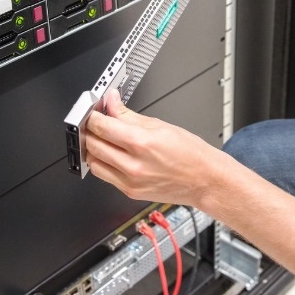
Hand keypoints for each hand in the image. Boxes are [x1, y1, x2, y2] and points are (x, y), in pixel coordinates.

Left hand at [83, 91, 230, 206]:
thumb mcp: (160, 125)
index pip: (102, 126)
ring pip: (94, 162)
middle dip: (90, 130)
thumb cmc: (190, 154)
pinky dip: (103, 163)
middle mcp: (133, 165)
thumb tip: (111, 103)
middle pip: (93, 144)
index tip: (93, 111)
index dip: (92, 116)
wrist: (204, 180)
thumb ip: (128, 114)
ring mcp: (130, 181)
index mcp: (141, 143)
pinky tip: (111, 155)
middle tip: (96, 122)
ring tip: (103, 139)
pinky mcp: (130, 192)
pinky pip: (104, 176)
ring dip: (93, 148)